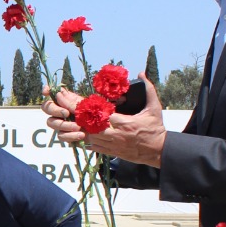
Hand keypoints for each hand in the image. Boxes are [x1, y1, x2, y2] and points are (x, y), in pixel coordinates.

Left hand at [42, 76, 166, 167]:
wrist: (159, 150)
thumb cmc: (156, 128)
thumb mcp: (154, 108)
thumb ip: (148, 89)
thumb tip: (141, 73)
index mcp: (125, 123)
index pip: (102, 115)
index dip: (90, 110)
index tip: (80, 102)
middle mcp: (116, 135)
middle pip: (92, 127)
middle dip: (79, 119)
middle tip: (66, 111)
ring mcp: (114, 145)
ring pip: (91, 138)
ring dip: (81, 129)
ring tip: (70, 122)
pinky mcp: (114, 153)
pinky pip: (96, 148)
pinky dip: (87, 141)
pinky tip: (81, 135)